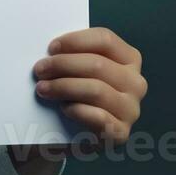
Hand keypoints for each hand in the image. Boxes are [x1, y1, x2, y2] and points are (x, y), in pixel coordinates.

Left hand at [33, 26, 145, 147]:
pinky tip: (64, 108)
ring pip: (96, 89)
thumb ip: (75, 55)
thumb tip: (53, 50)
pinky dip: (77, 110)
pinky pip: (98, 117)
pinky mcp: (121, 132)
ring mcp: (131, 108)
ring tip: (43, 88)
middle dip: (63, 65)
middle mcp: (135, 82)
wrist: (78, 134)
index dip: (76, 41)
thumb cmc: (79, 93)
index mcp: (129, 59)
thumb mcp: (81, 69)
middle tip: (40, 70)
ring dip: (63, 87)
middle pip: (97, 64)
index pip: (105, 39)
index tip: (52, 48)